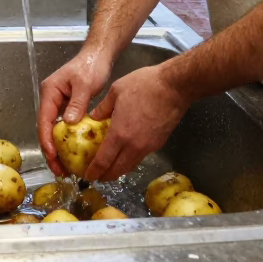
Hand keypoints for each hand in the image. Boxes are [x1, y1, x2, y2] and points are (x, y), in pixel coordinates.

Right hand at [37, 49, 112, 176]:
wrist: (99, 55)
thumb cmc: (91, 65)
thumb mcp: (85, 84)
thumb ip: (76, 103)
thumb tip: (69, 123)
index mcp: (49, 92)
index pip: (44, 120)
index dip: (46, 141)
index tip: (53, 157)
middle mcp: (50, 99)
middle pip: (46, 129)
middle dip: (51, 151)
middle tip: (59, 170)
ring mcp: (58, 104)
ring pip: (54, 131)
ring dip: (58, 149)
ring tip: (65, 168)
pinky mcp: (68, 107)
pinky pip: (64, 127)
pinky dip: (67, 141)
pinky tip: (73, 153)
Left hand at [82, 65, 189, 180]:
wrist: (175, 87)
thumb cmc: (144, 85)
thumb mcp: (116, 91)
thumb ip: (103, 107)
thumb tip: (94, 117)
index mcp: (119, 134)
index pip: (103, 160)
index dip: (94, 171)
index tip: (88, 176)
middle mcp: (133, 145)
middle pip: (118, 169)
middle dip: (106, 176)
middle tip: (97, 177)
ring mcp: (148, 146)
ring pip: (130, 165)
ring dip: (119, 170)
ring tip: (110, 169)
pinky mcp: (159, 143)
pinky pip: (141, 157)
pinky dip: (131, 160)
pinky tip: (127, 155)